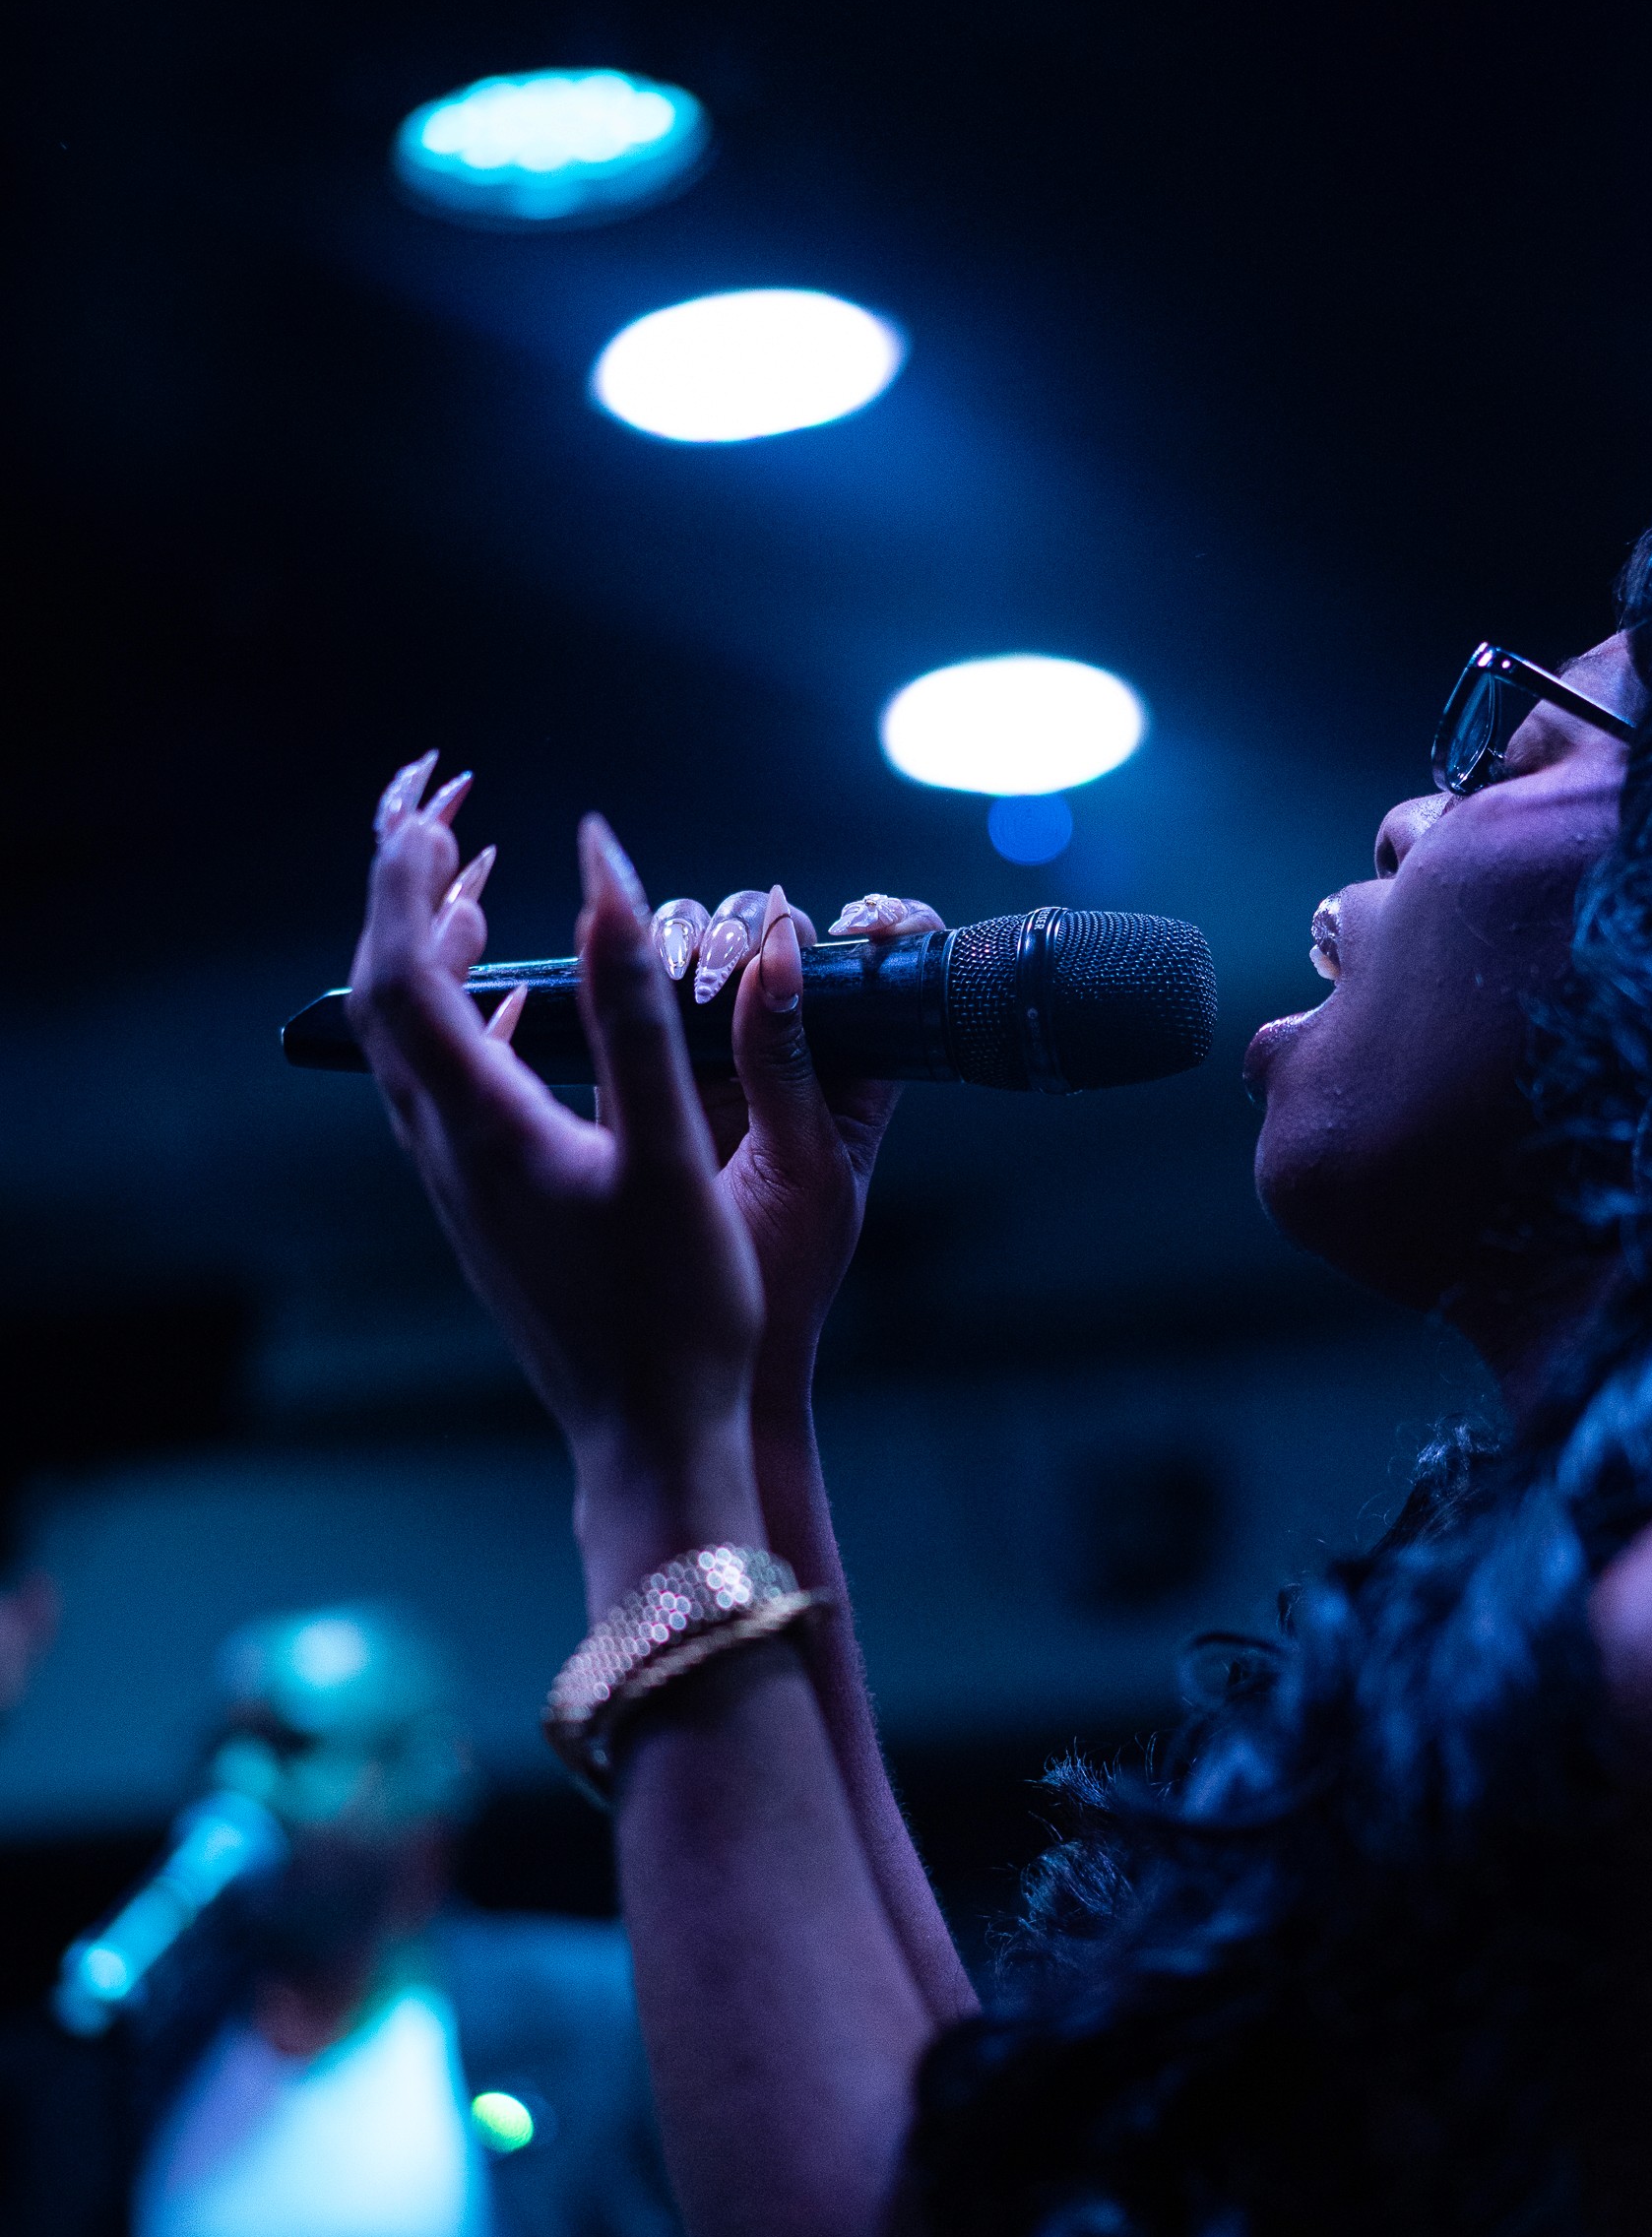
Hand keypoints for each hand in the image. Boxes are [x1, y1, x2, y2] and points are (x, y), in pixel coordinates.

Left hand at [348, 760, 766, 1594]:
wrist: (653, 1443)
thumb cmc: (681, 1315)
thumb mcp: (674, 1153)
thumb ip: (634, 1009)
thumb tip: (600, 871)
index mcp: (482, 1127)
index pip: (401, 965)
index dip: (408, 867)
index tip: (445, 793)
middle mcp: (447, 1152)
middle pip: (384, 989)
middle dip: (403, 882)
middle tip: (443, 800)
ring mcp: (458, 1186)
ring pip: (406, 1039)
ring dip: (426, 945)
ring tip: (473, 876)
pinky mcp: (485, 1210)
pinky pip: (443, 1084)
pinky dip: (462, 1014)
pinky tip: (512, 1009)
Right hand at [649, 885, 943, 1413]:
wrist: (702, 1349)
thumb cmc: (778, 1275)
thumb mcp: (799, 1165)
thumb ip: (785, 1064)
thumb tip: (778, 953)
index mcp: (855, 1075)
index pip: (883, 971)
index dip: (881, 927)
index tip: (858, 926)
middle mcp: (790, 1055)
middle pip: (779, 942)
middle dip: (755, 929)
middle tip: (727, 966)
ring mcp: (718, 1060)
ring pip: (707, 957)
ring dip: (693, 944)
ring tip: (682, 976)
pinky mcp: (650, 1073)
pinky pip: (643, 998)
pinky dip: (632, 973)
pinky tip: (628, 974)